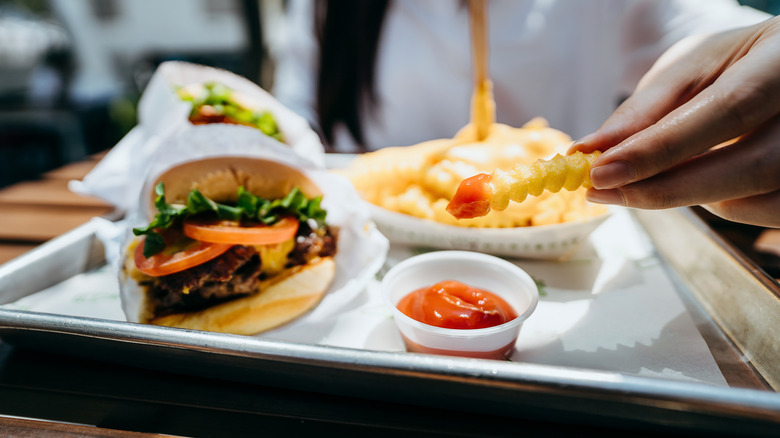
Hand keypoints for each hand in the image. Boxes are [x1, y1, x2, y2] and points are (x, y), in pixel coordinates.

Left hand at [570, 16, 779, 226]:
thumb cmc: (738, 63)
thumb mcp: (690, 67)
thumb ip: (644, 110)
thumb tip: (591, 150)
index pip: (727, 111)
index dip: (661, 149)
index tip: (602, 172)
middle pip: (750, 167)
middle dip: (666, 188)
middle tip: (604, 190)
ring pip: (756, 200)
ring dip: (693, 196)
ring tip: (657, 172)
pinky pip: (765, 212)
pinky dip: (722, 204)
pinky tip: (699, 179)